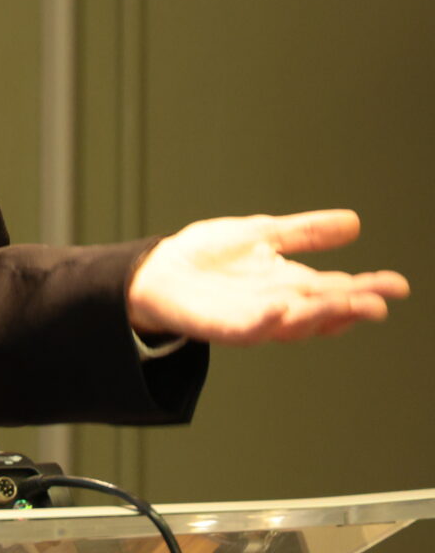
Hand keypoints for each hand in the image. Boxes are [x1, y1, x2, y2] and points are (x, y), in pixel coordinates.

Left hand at [127, 209, 408, 345]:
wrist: (157, 270)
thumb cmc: (208, 256)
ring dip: (319, 316)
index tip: (396, 284)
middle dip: (351, 307)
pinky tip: (278, 310)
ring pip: (294, 324)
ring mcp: (252, 319)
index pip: (337, 288)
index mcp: (291, 283)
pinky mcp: (222, 327)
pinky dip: (264, 322)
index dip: (366, 288)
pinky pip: (247, 330)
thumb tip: (354, 222)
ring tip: (346, 306)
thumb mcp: (261, 234)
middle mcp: (279, 305)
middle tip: (379, 303)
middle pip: (322, 309)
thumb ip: (304, 232)